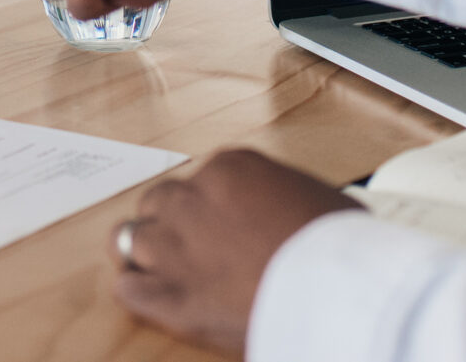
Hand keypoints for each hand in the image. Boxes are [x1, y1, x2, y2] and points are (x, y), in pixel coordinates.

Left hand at [110, 150, 361, 355]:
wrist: (332, 289)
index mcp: (229, 168)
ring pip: (131, 237)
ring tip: (172, 272)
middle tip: (199, 248)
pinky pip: (127, 286)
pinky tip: (160, 297)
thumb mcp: (313, 198)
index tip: (226, 226)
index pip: (202, 180)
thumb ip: (278, 196)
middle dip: (175, 224)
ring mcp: (172, 246)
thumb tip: (284, 211)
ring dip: (149, 253)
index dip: (210, 207)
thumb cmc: (337, 246)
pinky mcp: (166, 295)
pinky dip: (140, 291)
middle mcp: (191, 199)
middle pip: (160, 202)